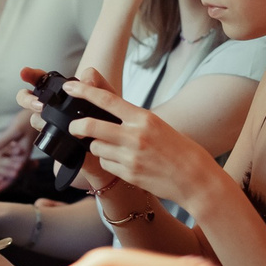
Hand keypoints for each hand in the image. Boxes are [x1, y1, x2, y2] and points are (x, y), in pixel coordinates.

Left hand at [0, 111, 39, 195]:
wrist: (37, 112)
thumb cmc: (27, 121)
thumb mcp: (14, 131)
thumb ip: (1, 143)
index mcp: (22, 157)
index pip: (10, 178)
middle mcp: (21, 158)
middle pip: (7, 177)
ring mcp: (18, 154)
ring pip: (6, 170)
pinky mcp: (15, 149)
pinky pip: (5, 160)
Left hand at [58, 78, 214, 207]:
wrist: (194, 177)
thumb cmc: (177, 148)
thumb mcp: (156, 125)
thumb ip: (131, 117)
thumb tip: (104, 108)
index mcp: (143, 118)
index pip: (107, 99)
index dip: (84, 92)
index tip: (70, 87)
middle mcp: (135, 135)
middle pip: (92, 126)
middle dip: (77, 126)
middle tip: (74, 127)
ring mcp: (130, 157)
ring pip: (96, 148)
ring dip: (97, 147)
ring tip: (113, 148)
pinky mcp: (128, 174)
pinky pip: (106, 165)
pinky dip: (108, 162)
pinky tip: (123, 162)